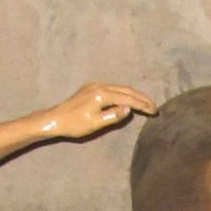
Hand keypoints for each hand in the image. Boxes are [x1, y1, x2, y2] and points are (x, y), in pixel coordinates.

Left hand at [40, 82, 157, 138]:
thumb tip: (128, 109)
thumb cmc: (74, 124)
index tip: (154, 110)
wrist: (55, 119)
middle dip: (142, 98)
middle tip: (154, 107)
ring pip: (120, 88)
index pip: (128, 99)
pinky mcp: (91, 88)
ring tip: (145, 104)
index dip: (142, 105)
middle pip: (126, 90)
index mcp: (102, 95)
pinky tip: (128, 100)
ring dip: (134, 96)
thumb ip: (113, 116)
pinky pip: (113, 89)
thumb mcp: (95, 124)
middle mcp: (99, 86)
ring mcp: (95, 86)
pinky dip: (124, 94)